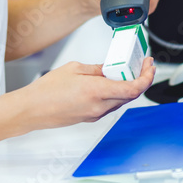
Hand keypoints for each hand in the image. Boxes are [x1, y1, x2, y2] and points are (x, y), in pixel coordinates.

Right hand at [19, 58, 155, 129]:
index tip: (150, 67)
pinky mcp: (90, 117)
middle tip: (142, 65)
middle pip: (130, 95)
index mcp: (97, 91)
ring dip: (128, 86)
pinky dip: (116, 93)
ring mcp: (95, 114)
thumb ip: (96, 68)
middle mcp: (99, 106)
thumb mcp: (75, 68)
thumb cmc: (47, 90)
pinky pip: (110, 105)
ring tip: (125, 71)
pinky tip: (110, 82)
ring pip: (121, 100)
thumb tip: (110, 68)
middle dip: (140, 79)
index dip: (146, 78)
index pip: (133, 89)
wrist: (33, 110)